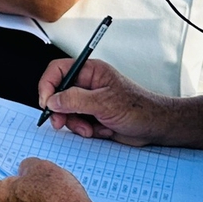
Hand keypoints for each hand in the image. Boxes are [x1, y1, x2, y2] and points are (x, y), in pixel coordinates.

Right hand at [35, 55, 168, 144]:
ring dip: (76, 124)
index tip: (46, 103)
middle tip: (60, 123)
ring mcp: (89, 101)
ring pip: (66, 111)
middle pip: (58, 94)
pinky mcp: (92, 116)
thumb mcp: (105, 103)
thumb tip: (52, 100)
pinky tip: (101, 130)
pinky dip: (86, 130)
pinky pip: (77, 123)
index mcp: (91, 72)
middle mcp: (88, 84)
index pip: (58, 71)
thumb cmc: (139, 109)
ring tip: (90, 130)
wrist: (156, 128)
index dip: (48, 85)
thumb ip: (76, 100)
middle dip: (60, 111)